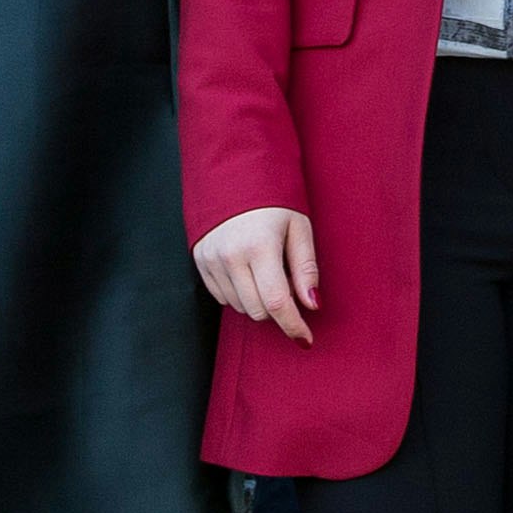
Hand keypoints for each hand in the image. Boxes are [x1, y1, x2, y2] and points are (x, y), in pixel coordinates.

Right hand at [195, 208, 319, 341]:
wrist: (234, 173)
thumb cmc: (274, 200)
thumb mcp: (299, 227)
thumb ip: (306, 268)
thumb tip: (312, 305)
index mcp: (259, 246)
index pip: (276, 302)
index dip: (293, 325)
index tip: (306, 339)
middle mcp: (230, 255)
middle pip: (257, 310)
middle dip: (277, 310)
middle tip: (288, 287)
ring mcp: (211, 259)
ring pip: (239, 307)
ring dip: (258, 302)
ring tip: (267, 272)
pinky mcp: (200, 260)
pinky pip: (222, 297)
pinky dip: (239, 294)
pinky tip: (249, 271)